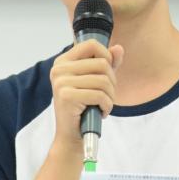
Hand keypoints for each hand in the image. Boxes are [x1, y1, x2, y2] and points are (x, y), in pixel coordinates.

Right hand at [48, 39, 123, 154]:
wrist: (72, 135)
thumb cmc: (85, 106)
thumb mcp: (97, 81)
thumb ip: (108, 63)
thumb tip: (118, 48)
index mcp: (63, 61)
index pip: (91, 44)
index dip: (106, 56)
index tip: (106, 73)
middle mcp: (59, 69)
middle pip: (102, 63)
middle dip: (112, 82)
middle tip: (106, 95)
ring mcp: (61, 82)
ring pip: (103, 80)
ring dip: (110, 96)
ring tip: (104, 104)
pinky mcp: (66, 96)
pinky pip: (100, 95)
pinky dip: (107, 106)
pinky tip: (101, 112)